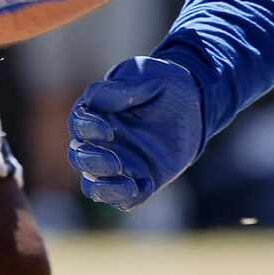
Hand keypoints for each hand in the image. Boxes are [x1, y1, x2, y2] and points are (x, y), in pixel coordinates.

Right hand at [68, 54, 207, 207]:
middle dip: (93, 162)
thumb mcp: (149, 74)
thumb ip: (125, 86)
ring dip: (104, 189)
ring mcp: (118, 163)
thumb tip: (97, 101)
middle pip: (79, 157)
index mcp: (97, 112)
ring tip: (129, 185)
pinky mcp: (137, 180)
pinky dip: (127, 198)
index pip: (78, 124)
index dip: (88, 129)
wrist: (195, 104)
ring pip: (93, 186)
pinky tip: (146, 186)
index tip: (109, 128)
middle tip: (116, 162)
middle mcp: (101, 141)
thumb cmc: (165, 84)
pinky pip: (122, 200)